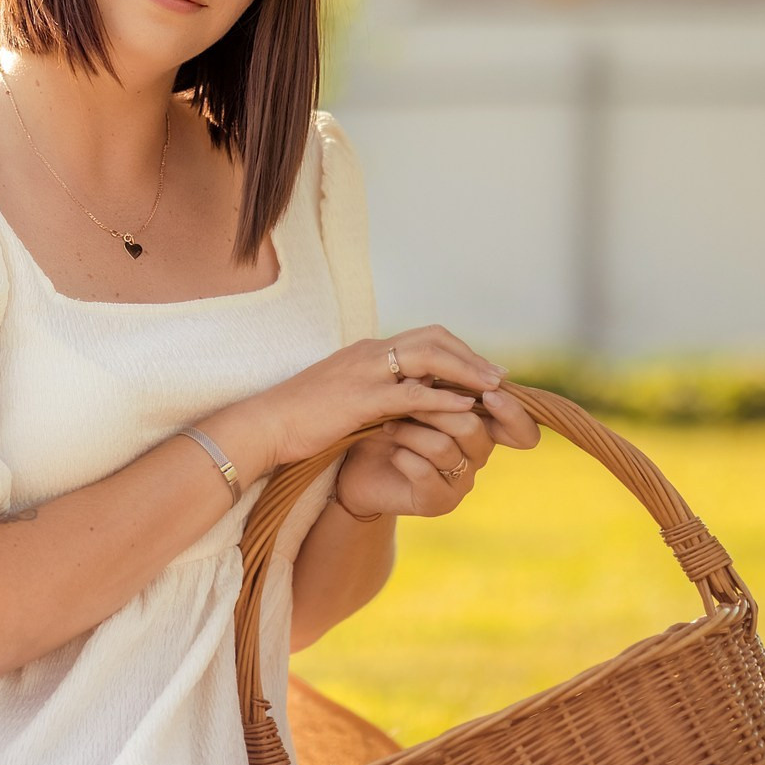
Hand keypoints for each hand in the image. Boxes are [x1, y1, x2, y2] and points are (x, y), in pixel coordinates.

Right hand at [207, 327, 541, 483]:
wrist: (264, 426)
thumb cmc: (299, 417)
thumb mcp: (341, 395)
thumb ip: (371, 390)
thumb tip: (398, 400)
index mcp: (367, 352)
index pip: (423, 338)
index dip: (458, 352)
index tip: (481, 371)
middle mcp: (370, 353)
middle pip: (434, 339)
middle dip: (470, 357)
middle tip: (499, 377)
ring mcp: (366, 372)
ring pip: (429, 358)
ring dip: (466, 372)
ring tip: (492, 391)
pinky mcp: (361, 399)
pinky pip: (411, 394)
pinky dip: (442, 398)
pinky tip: (464, 409)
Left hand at [329, 337, 541, 521]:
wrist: (359, 467)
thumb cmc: (389, 425)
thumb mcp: (412, 398)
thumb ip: (432, 385)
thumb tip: (437, 364)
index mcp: (482, 427)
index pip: (520, 429)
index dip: (513, 412)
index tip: (490, 391)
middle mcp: (478, 456)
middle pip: (472, 427)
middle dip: (435, 408)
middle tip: (403, 396)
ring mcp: (460, 482)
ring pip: (444, 447)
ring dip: (411, 431)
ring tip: (388, 424)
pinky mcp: (437, 502)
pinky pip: (424, 473)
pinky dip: (402, 456)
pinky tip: (390, 450)